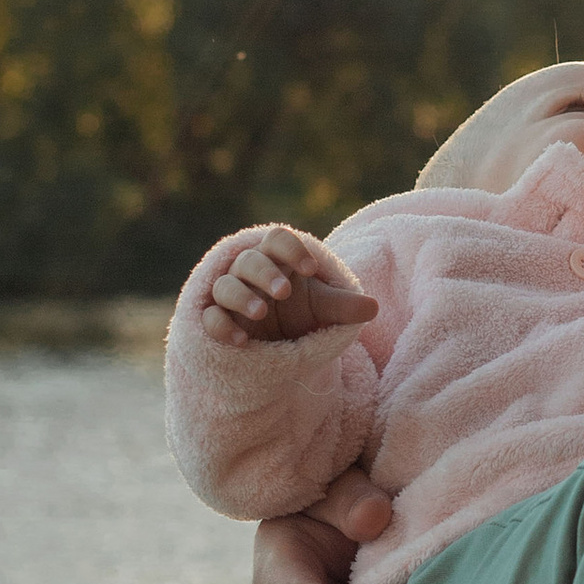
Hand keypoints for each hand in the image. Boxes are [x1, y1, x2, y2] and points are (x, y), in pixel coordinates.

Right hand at [204, 226, 377, 347]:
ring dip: (241, 296)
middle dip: (265, 273)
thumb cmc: (300, 314)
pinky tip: (241, 341)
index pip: (277, 239)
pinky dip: (221, 326)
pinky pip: (210, 318)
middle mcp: (248, 272)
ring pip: (225, 286)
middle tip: (284, 292)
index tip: (310, 267)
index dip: (291, 249)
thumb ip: (345, 307)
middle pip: (248, 260)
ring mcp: (229, 295)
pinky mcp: (216, 320)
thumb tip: (373, 307)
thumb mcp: (324, 311)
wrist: (277, 344)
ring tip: (261, 313)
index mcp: (277, 259)